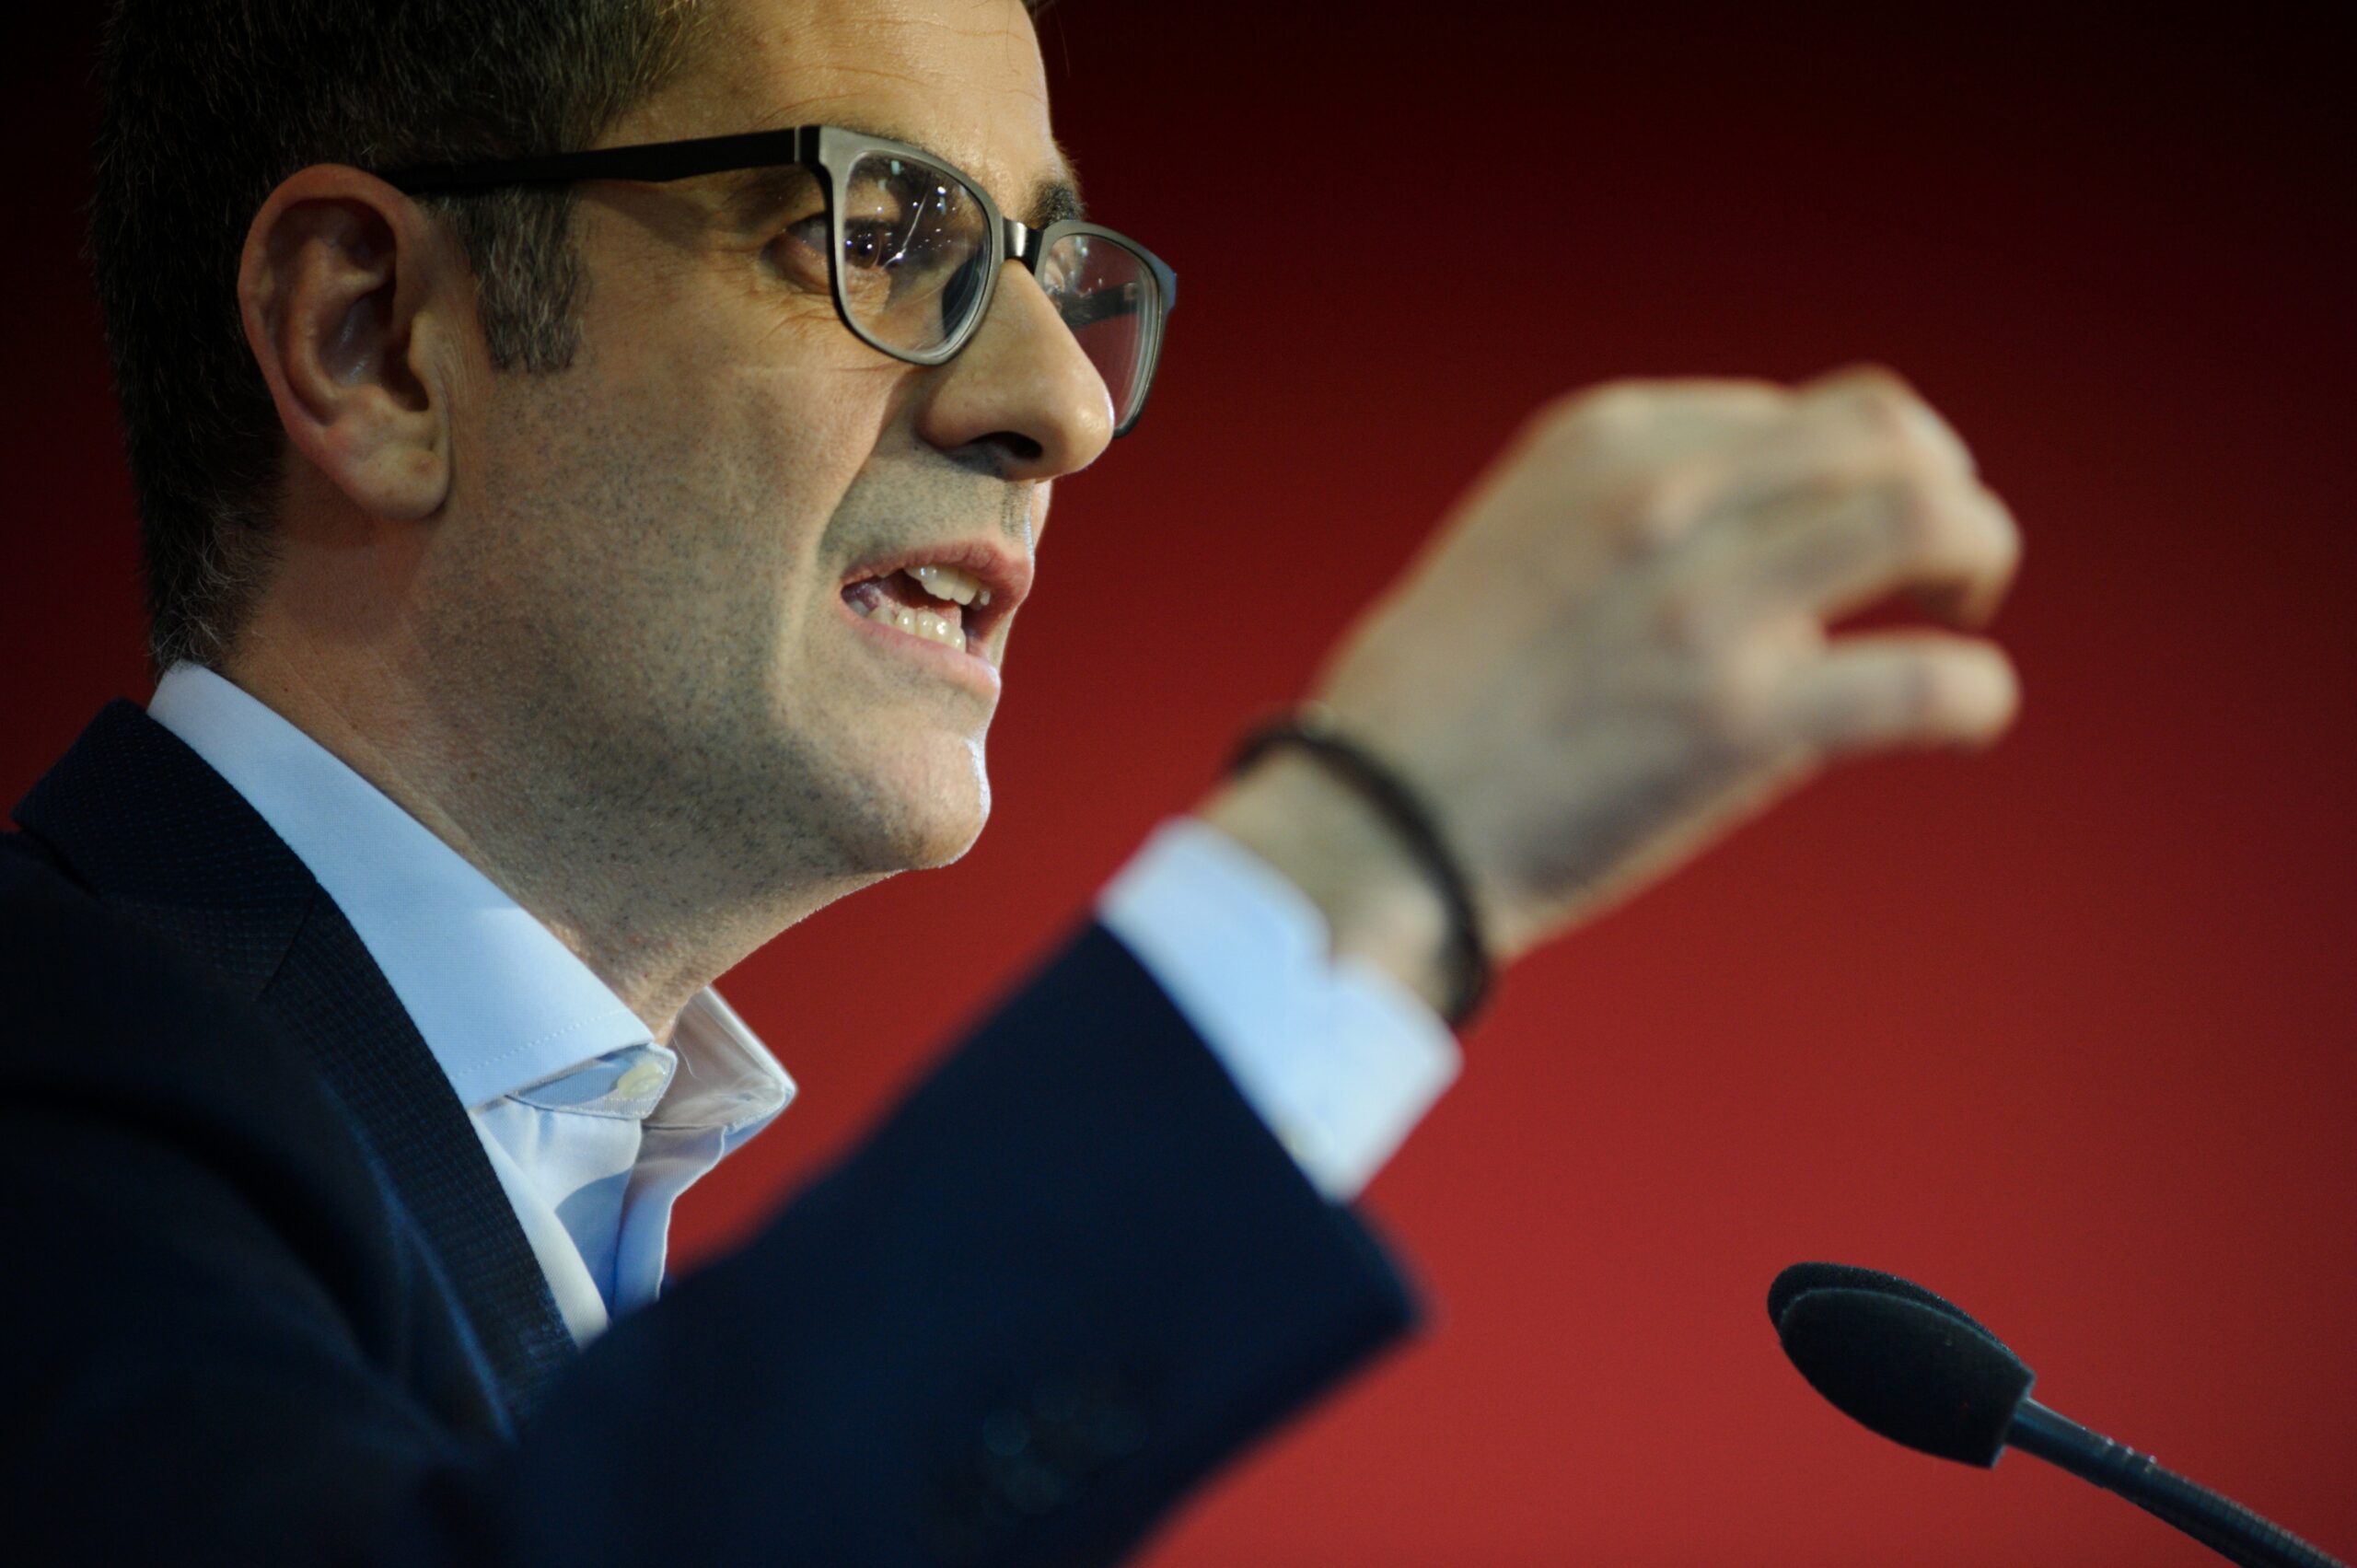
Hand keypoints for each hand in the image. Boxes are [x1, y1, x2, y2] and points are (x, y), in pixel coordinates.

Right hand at [1203, 367, 2021, 996]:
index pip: (1800, 413)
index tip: (1841, 541)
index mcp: (1607, 441)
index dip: (1851, 475)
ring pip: (1931, 520)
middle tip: (1939, 566)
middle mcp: (1664, 497)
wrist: (1377, 821)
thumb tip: (1774, 532)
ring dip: (1978, 558)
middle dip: (1944, 491)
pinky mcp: (1740, 720)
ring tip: (1957, 613)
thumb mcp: (1520, 536)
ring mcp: (1706, 604)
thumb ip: (1636, 511)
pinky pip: (1928, 679)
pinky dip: (1976, 694)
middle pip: (1891, 435)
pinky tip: (1961, 718)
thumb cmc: (1439, 703)